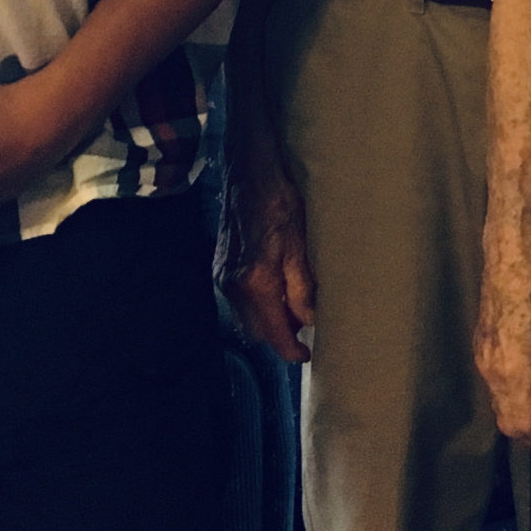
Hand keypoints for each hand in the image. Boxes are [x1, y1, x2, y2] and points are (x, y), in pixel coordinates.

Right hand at [219, 148, 313, 362]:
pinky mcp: (220, 266)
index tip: (307, 357)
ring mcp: (222, 276)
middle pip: (257, 331)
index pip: (272, 333)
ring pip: (246, 317)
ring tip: (294, 306)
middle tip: (307, 326)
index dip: (290, 350)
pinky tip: (276, 288)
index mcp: (254, 283)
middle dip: (281, 335)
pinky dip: (257, 304)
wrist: (249, 173)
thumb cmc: (279, 202)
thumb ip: (302, 288)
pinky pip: (239, 300)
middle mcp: (232, 286)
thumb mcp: (300, 245)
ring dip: (269, 320)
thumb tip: (310, 320)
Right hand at [474, 227, 530, 454]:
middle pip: (506, 421)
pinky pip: (494, 387)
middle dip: (530, 436)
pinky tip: (530, 392)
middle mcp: (491, 371)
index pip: (525, 421)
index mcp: (512, 370)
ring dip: (520, 418)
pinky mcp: (481, 347)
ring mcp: (482, 359)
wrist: (507, 254)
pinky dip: (511, 400)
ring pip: (498, 405)